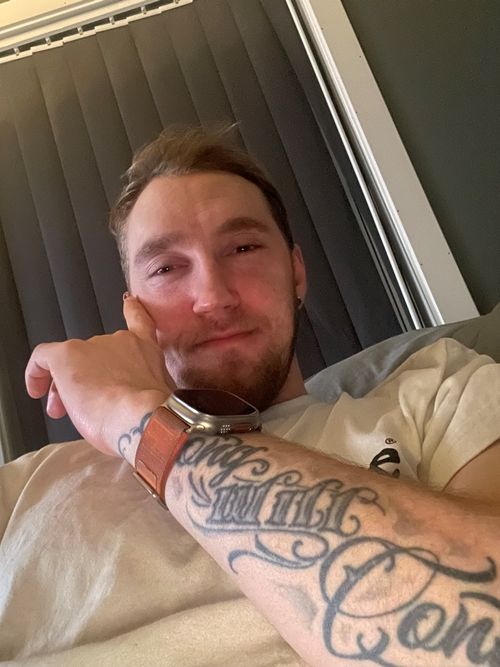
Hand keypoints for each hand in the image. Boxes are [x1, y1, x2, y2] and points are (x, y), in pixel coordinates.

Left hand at [25, 296, 173, 459]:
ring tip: (65, 410)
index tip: (130, 302)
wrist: (141, 417)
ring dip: (67, 384)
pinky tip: (35, 389)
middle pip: (96, 354)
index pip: (140, 322)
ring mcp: (92, 345)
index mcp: (145, 350)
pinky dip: (35, 372)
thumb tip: (128, 400)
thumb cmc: (150, 416)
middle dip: (88, 378)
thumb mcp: (154, 397)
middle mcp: (119, 341)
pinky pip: (42, 357)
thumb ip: (141, 389)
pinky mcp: (66, 355)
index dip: (133, 310)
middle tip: (82, 404)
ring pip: (72, 361)